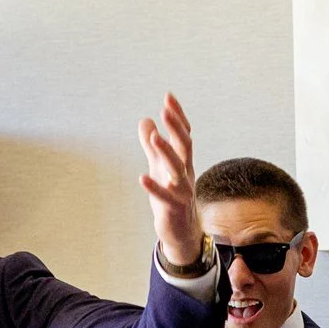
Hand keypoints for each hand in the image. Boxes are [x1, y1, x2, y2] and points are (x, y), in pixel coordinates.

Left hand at [139, 93, 205, 272]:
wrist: (181, 231)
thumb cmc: (171, 196)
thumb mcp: (160, 168)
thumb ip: (152, 146)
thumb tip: (145, 120)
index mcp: (183, 162)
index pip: (183, 135)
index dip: (177, 117)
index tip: (168, 97)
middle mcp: (186, 173)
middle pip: (185, 147)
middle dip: (176, 128)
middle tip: (166, 110)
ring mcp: (182, 191)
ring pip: (177, 170)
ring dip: (167, 153)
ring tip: (155, 137)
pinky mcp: (174, 208)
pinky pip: (165, 197)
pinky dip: (155, 188)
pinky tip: (142, 177)